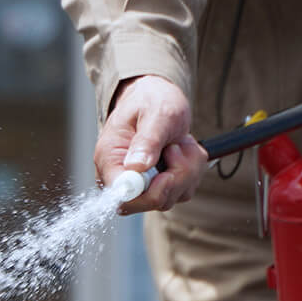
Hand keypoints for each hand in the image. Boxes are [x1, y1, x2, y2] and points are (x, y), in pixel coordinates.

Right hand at [96, 75, 207, 213]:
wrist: (156, 98)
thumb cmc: (151, 101)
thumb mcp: (155, 113)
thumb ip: (147, 140)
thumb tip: (136, 167)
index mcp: (110, 159)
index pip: (123, 197)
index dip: (149, 193)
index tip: (166, 174)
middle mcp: (121, 177)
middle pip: (151, 202)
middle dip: (176, 177)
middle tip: (177, 147)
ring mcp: (140, 184)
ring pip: (171, 197)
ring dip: (187, 170)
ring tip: (179, 143)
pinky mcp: (158, 186)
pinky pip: (182, 191)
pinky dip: (192, 170)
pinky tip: (182, 150)